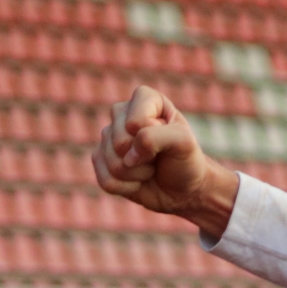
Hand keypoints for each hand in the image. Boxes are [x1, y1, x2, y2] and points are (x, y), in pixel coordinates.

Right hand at [92, 85, 239, 238]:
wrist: (184, 189)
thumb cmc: (186, 160)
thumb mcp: (184, 142)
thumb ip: (155, 136)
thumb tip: (126, 154)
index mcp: (145, 99)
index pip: (136, 121)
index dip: (152, 137)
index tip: (169, 139)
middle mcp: (122, 114)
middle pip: (120, 143)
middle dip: (145, 158)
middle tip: (159, 157)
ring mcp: (108, 137)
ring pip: (113, 164)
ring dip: (138, 174)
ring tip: (151, 168)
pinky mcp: (101, 161)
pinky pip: (106, 181)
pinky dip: (128, 187)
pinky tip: (138, 181)